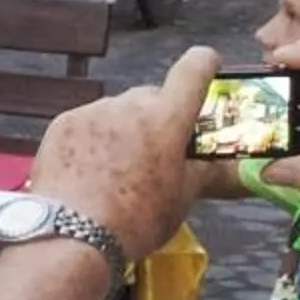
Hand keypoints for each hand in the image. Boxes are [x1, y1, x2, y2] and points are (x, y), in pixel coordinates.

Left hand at [27, 47, 222, 259]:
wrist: (71, 236)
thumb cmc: (137, 219)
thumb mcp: (183, 198)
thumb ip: (209, 173)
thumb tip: (238, 170)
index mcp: (166, 117)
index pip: (193, 70)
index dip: (204, 64)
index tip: (208, 67)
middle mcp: (128, 104)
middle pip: (152, 97)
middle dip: (159, 116)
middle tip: (157, 151)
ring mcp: (92, 112)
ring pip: (117, 110)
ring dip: (124, 128)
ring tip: (117, 168)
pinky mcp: (62, 124)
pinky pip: (88, 123)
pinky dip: (93, 139)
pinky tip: (89, 170)